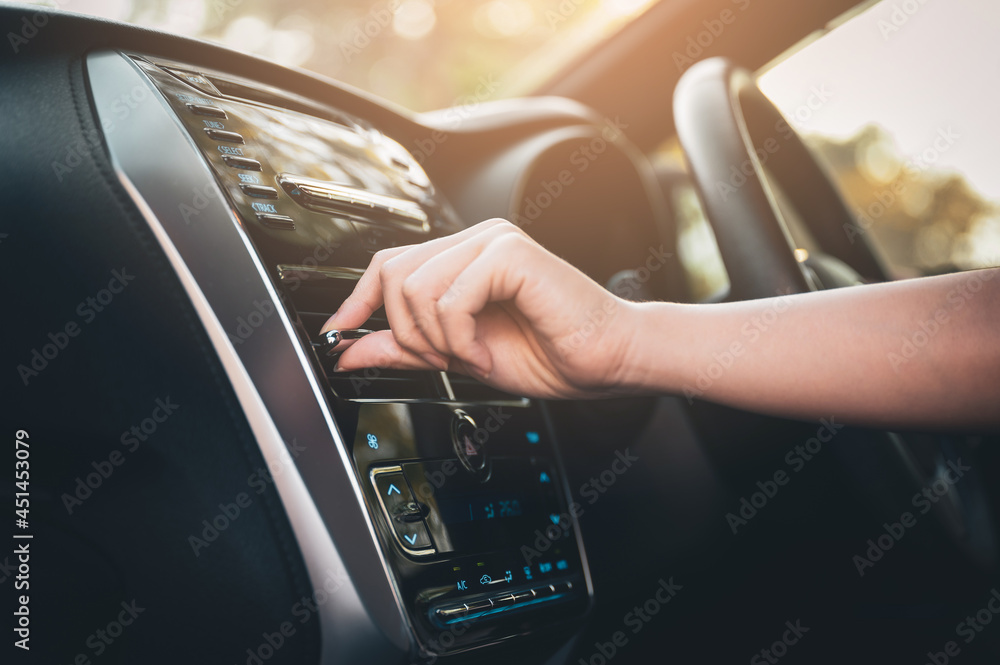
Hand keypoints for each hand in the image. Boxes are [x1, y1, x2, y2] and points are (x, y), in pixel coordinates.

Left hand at [321, 219, 639, 398]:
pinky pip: (450, 298)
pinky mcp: (511, 254)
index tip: (338, 335)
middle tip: (444, 359)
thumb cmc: (550, 353)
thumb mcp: (458, 356)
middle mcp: (475, 241)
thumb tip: (349, 351)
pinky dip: (459, 338)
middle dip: (408, 332)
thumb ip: (405, 347)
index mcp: (463, 258)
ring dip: (436, 339)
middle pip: (394, 274)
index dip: (357, 300)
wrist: (606, 361)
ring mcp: (493, 241)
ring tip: (470, 356)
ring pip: (415, 287)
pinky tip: (484, 351)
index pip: (389, 264)